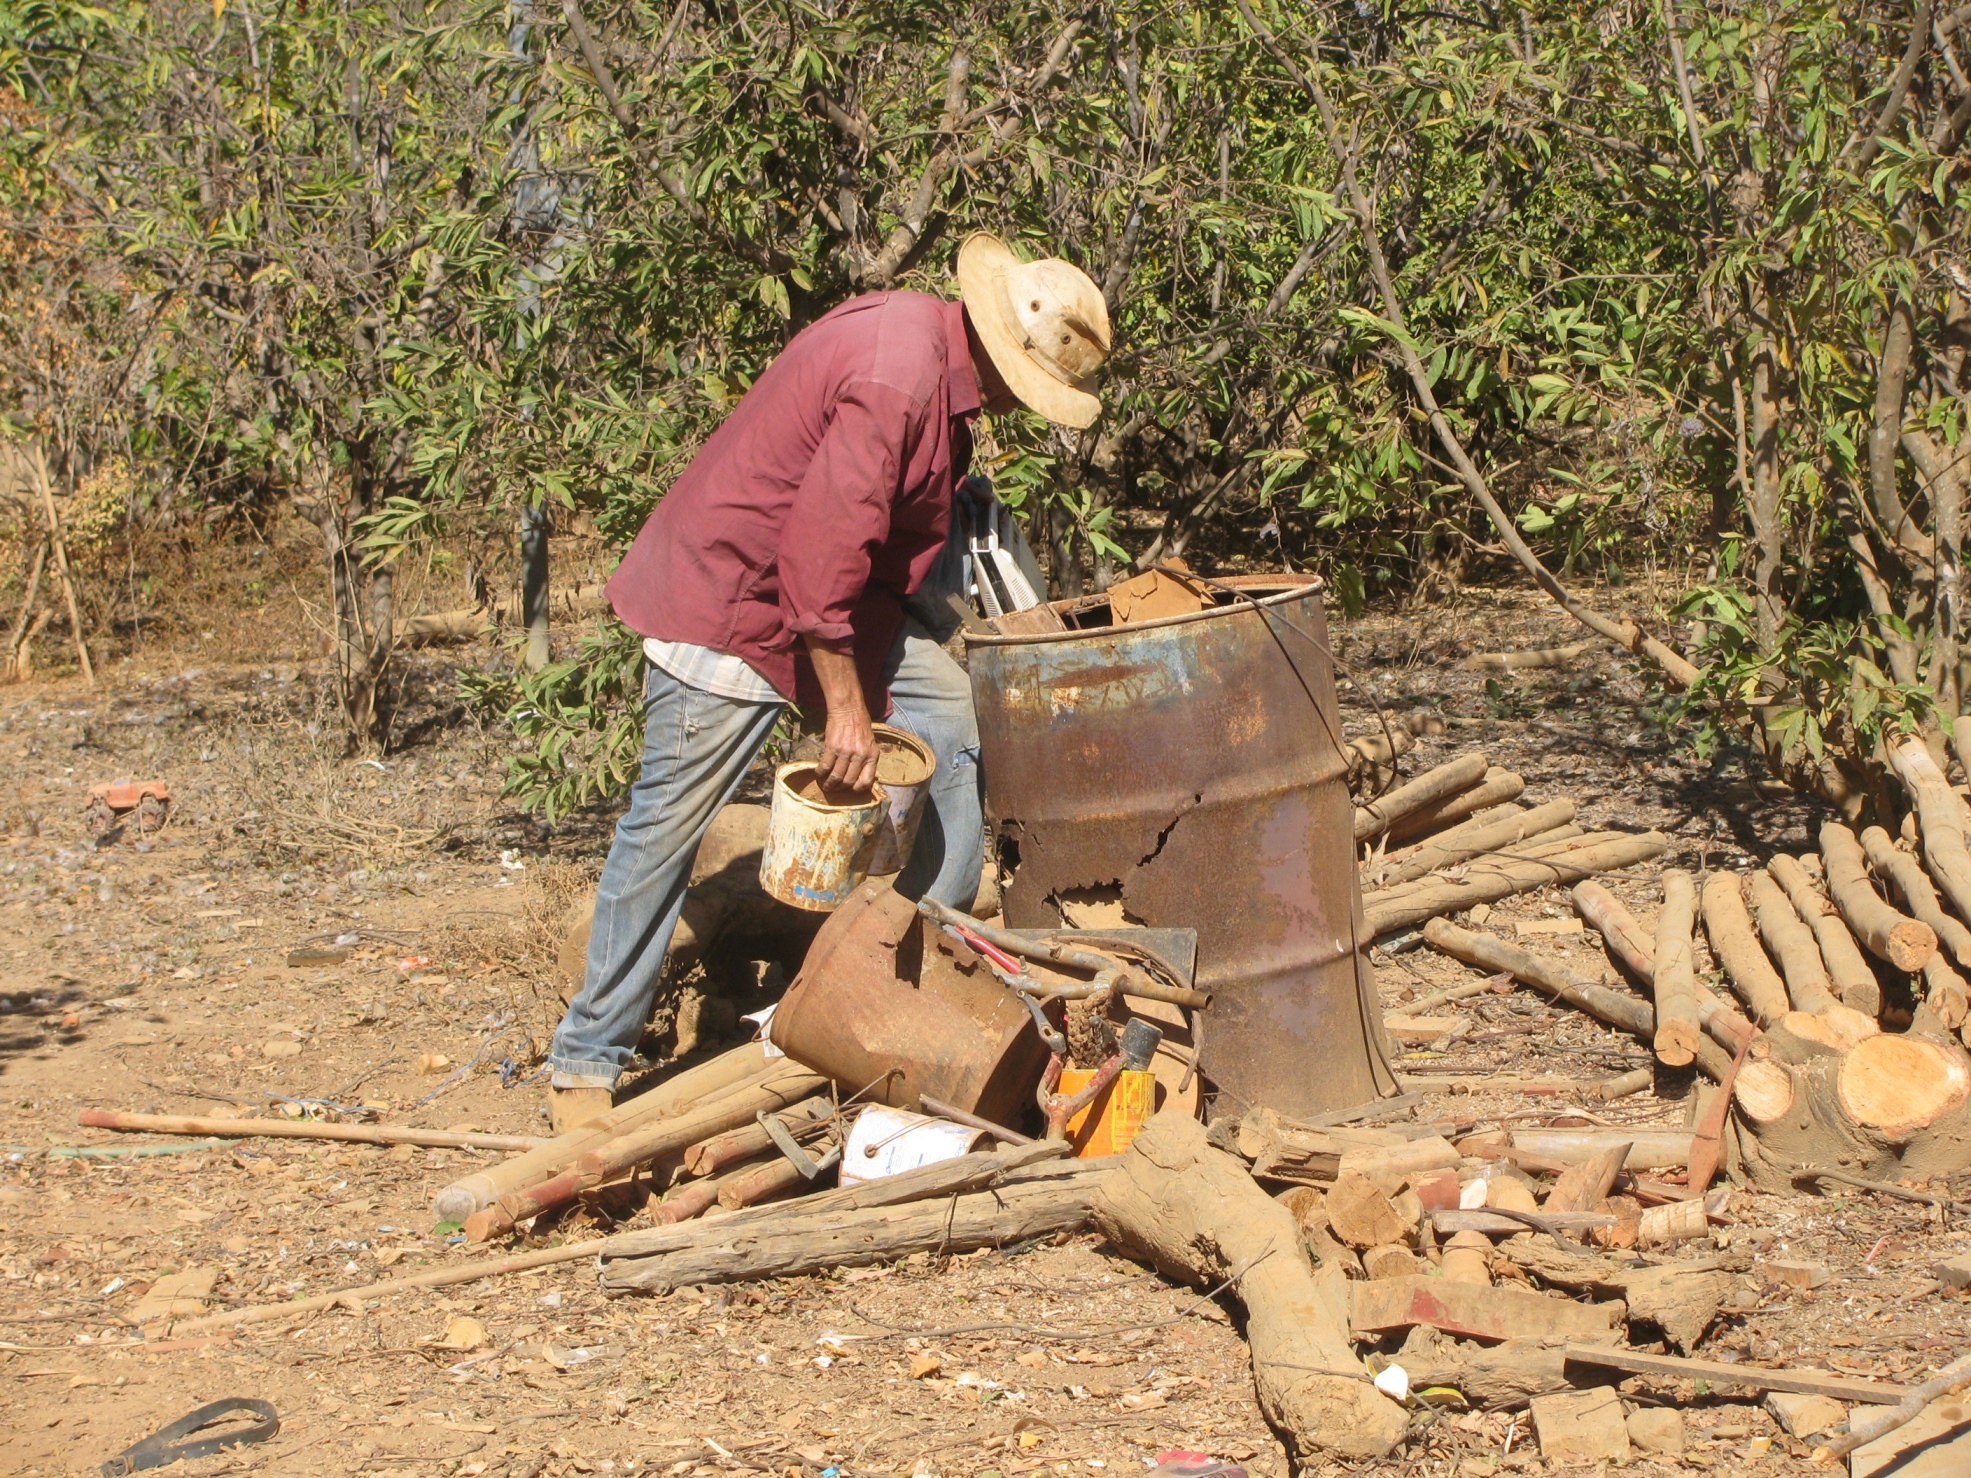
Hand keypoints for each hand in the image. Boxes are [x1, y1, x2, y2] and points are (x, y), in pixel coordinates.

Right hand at [803, 635, 879, 792]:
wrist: (848, 709)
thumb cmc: (860, 724)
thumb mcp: (870, 742)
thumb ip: (866, 758)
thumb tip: (860, 775)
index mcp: (872, 755)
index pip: (867, 781)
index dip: (858, 789)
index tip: (851, 790)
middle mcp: (861, 755)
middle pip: (849, 781)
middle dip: (841, 788)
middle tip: (835, 790)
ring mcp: (846, 752)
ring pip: (837, 776)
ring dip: (829, 784)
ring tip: (826, 786)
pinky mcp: (833, 747)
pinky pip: (826, 766)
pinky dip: (821, 773)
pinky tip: (818, 774)